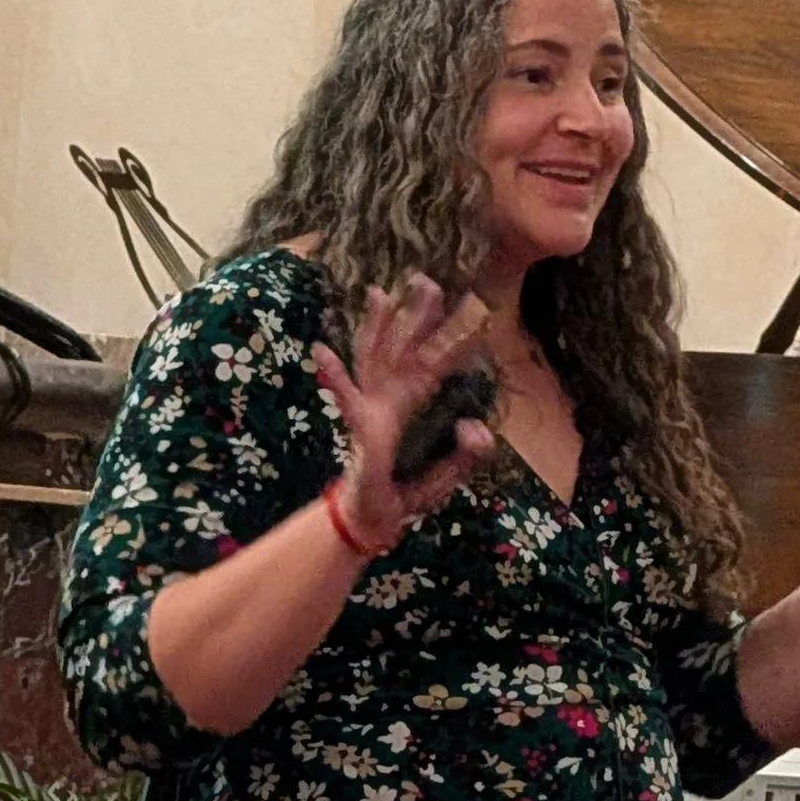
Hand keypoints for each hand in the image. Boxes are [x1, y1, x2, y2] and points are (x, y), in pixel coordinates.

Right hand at [311, 275, 497, 555]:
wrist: (371, 522)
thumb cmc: (405, 495)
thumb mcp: (445, 478)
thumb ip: (466, 457)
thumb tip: (476, 429)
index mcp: (413, 405)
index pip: (437, 364)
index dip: (455, 340)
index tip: (478, 313)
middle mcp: (391, 398)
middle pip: (405, 346)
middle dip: (415, 314)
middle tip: (426, 278)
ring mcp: (370, 407)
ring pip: (374, 357)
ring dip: (376, 326)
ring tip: (378, 294)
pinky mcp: (357, 426)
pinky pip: (345, 398)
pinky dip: (334, 375)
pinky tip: (321, 352)